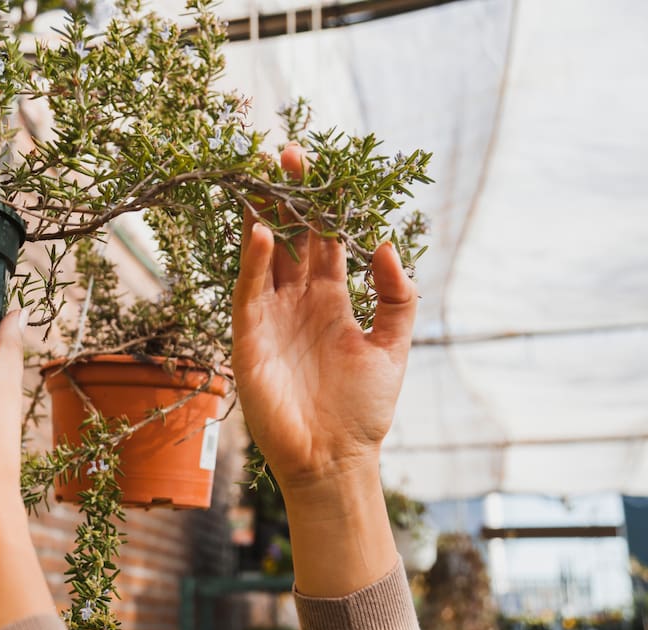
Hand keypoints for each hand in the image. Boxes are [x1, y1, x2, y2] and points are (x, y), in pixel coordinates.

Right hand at [231, 144, 417, 594]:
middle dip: (289, 196)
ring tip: (264, 178)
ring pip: (266, 255)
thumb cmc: (364, 410)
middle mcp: (299, 301)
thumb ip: (397, 296)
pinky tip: (262, 232)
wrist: (334, 457)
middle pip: (292, 236)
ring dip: (264, 217)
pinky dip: (254, 262)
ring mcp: (272, 316)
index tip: (324, 166)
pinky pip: (251, 291)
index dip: (326, 204)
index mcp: (333, 300)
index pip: (326, 240)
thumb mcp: (393, 347)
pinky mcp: (250, 337)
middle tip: (286, 154)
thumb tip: (386, 243)